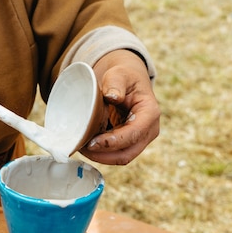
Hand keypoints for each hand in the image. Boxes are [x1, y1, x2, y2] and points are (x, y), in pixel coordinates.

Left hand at [80, 49, 159, 164]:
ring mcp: (141, 138)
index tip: (92, 143)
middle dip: (104, 155)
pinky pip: (116, 154)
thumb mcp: (119, 75)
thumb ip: (115, 84)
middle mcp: (149, 129)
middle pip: (128, 153)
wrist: (127, 80)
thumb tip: (112, 97)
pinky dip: (101, 153)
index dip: (112, 142)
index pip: (133, 134)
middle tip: (82, 148)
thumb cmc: (123, 77)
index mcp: (150, 113)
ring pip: (122, 157)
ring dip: (101, 156)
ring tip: (82, 147)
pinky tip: (87, 145)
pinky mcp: (130, 142)